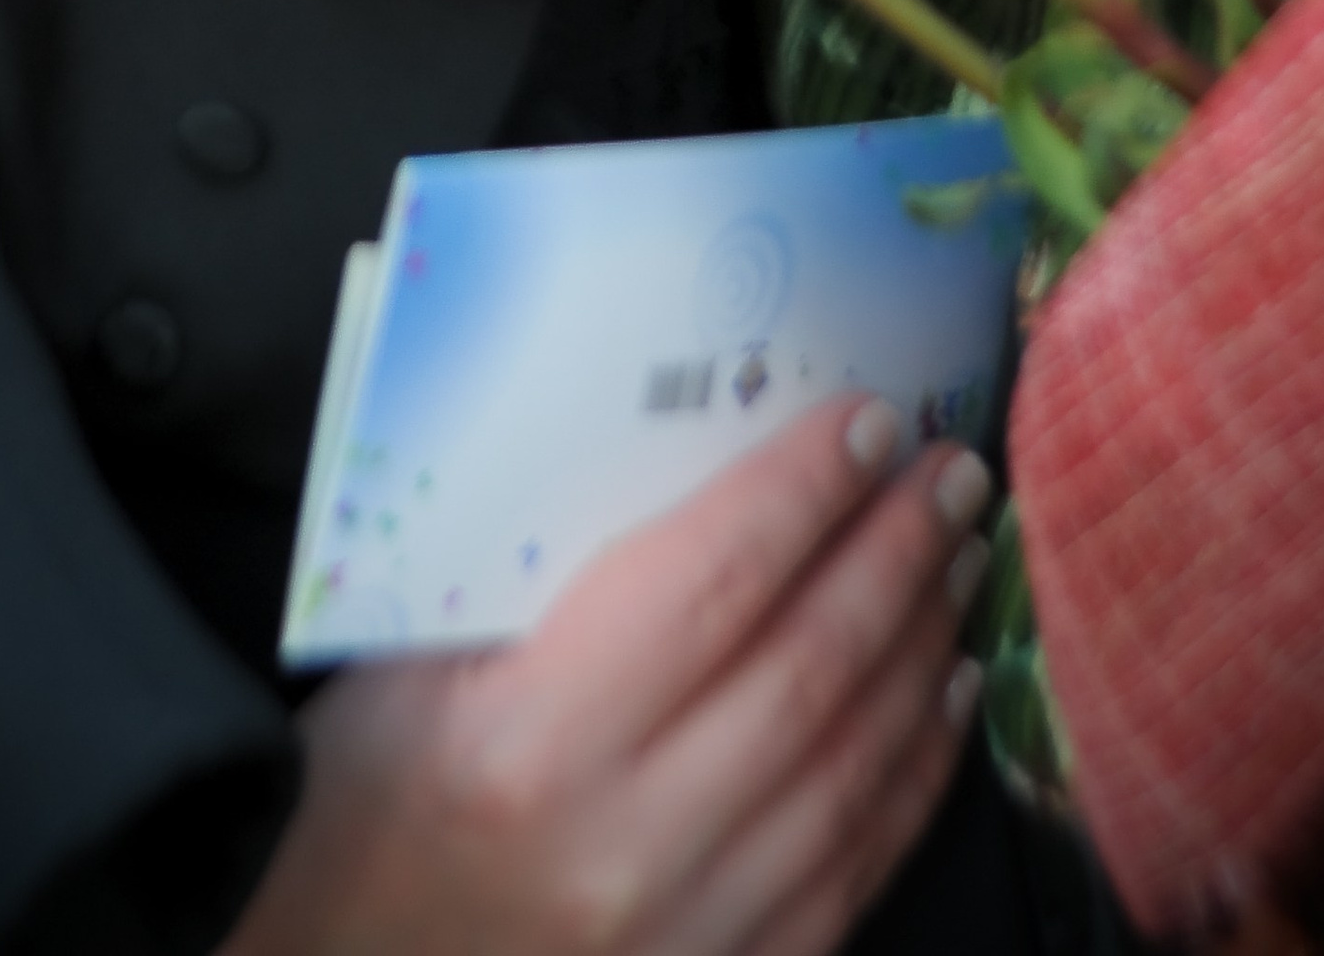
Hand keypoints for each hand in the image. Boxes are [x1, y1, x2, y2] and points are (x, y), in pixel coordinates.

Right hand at [227, 396, 989, 955]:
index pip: (711, 583)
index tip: (864, 420)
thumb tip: (686, 443)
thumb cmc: (362, 798)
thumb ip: (537, 569)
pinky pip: (856, 869)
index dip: (802, 492)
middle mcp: (622, 849)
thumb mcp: (407, 662)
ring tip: (961, 556)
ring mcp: (685, 939)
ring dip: (923, 647)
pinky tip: (945, 693)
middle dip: (893, 552)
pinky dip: (915, 771)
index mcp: (530, 739)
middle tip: (951, 468)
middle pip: (806, 670)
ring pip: (852, 769)